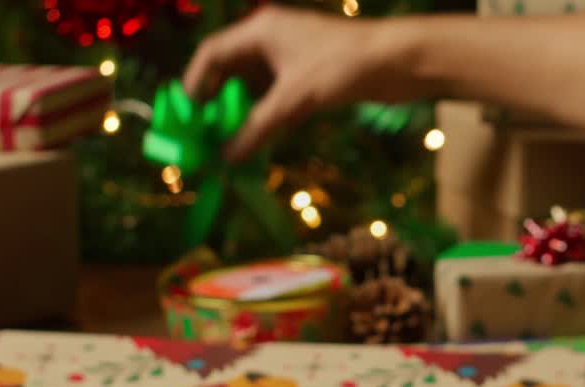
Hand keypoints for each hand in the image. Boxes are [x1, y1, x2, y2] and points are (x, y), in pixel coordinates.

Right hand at [183, 6, 415, 161]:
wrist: (398, 61)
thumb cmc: (342, 67)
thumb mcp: (293, 100)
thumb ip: (256, 129)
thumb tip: (226, 158)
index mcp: (261, 30)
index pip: (213, 53)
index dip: (194, 83)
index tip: (185, 115)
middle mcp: (273, 37)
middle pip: (231, 68)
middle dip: (217, 101)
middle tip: (204, 132)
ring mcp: (294, 54)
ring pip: (256, 84)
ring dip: (242, 111)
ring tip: (229, 140)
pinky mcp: (312, 73)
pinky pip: (277, 94)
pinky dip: (266, 114)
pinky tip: (261, 138)